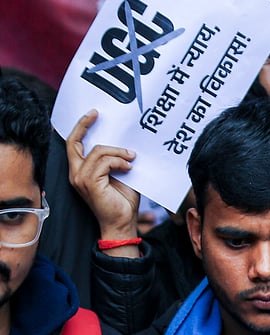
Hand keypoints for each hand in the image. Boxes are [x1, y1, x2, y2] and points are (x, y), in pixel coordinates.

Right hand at [66, 109, 139, 254]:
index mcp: (81, 170)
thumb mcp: (120, 172)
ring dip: (118, 152)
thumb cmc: (122, 199)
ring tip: (131, 158)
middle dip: (84, 125)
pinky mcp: (89, 182)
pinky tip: (129, 166)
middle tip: (98, 114)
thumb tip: (127, 140)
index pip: (74, 144)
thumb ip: (117, 158)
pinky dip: (119, 161)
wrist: (123, 221)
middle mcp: (76, 173)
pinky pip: (104, 161)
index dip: (80, 127)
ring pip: (98, 151)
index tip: (93, 113)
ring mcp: (81, 178)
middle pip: (74, 142)